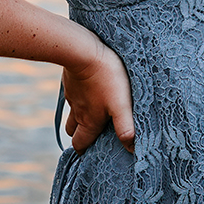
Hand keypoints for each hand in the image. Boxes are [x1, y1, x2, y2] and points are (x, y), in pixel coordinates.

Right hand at [60, 38, 134, 154]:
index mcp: (89, 121)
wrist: (83, 50)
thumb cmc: (107, 78)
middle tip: (93, 134)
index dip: (84, 151)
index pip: (80, 145)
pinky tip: (91, 89)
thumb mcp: (121, 105)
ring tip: (92, 113)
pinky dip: (80, 98)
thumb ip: (126, 127)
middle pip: (73, 131)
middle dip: (80, 135)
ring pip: (72, 113)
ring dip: (79, 117)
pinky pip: (74, 95)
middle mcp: (78, 112)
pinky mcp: (72, 81)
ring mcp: (73, 96)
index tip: (92, 153)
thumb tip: (132, 149)